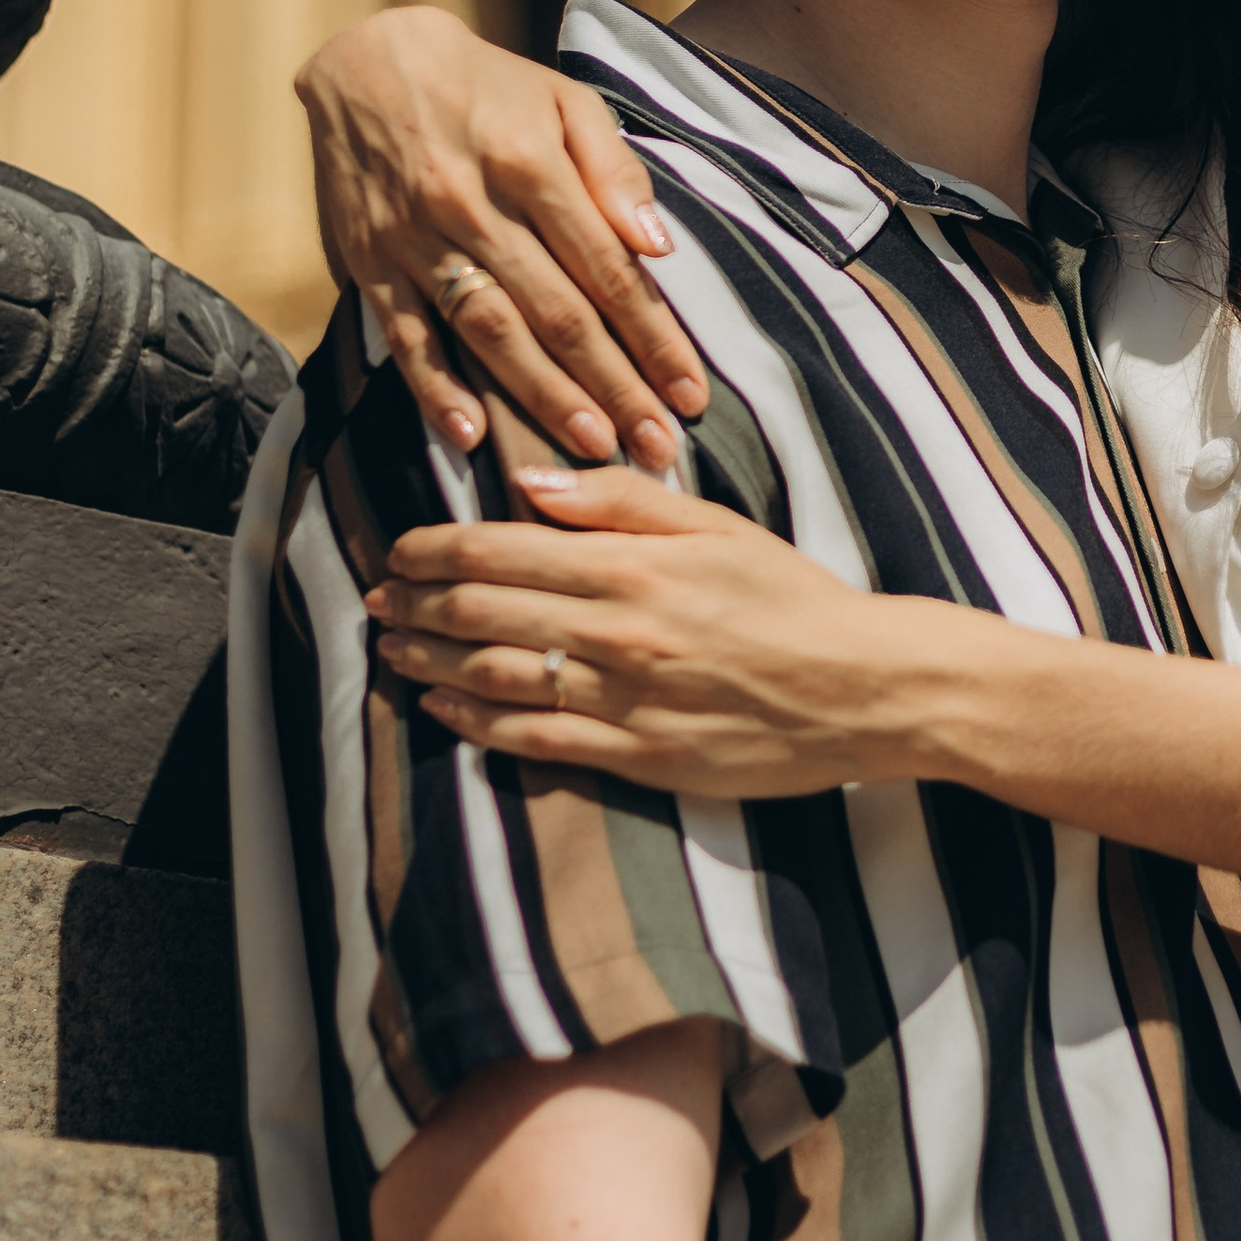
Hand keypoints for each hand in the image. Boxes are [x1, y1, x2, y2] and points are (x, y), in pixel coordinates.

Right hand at [299, 9, 708, 469]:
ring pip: (491, 331)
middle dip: (615, 387)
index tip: (691, 394)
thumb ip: (615, 170)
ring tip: (592, 449)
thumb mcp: (565, 99)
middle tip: (659, 448)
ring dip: (544, 398)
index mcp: (533, 163)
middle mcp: (475, 206)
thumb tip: (657, 246)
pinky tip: (471, 435)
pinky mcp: (369, 260)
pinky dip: (434, 388)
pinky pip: (405, 333)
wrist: (368, 59)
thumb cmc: (488, 85)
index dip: (654, 338)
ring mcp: (416, 238)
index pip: (609, 270)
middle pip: (559, 314)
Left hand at [369, 463, 959, 794]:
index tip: (400, 548)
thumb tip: (529, 483)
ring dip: (430, 657)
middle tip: (378, 595)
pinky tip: (444, 706)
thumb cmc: (795, 599)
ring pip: (494, 674)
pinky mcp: (635, 757)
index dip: (434, 549)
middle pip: (482, 611)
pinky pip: (534, 740)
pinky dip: (477, 721)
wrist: (862, 689)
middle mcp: (616, 631)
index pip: (501, 549)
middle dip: (416, 600)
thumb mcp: (717, 526)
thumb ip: (619, 501)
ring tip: (393, 646)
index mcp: (634, 565)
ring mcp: (622, 699)